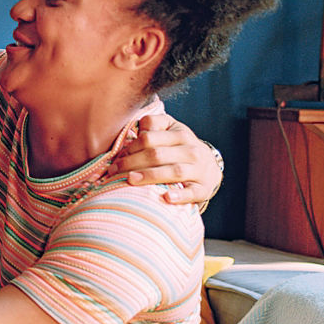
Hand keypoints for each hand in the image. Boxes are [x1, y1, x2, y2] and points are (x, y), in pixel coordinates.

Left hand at [107, 114, 221, 205]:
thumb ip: (154, 125)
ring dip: (150, 176)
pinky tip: (167, 198)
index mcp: (180, 134)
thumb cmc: (180, 148)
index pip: (149, 138)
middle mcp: (191, 150)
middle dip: (132, 162)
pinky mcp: (204, 188)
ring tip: (130, 180)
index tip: (116, 158)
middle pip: (157, 154)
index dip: (130, 147)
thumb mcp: (171, 130)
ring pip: (173, 171)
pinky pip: (192, 192)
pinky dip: (180, 195)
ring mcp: (199, 170)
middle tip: (113, 171)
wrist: (210, 168)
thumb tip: (135, 128)